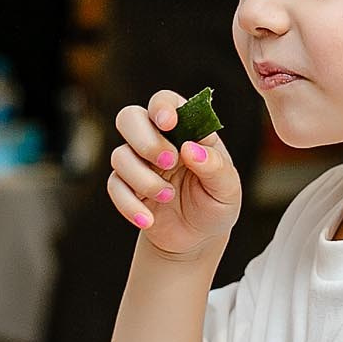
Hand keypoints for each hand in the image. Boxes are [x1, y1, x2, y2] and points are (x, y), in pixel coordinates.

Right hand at [108, 89, 242, 256]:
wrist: (198, 239)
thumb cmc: (216, 203)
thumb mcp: (228, 188)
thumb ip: (215, 167)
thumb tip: (191, 149)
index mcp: (185, 130)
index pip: (165, 102)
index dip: (162, 107)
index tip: (169, 123)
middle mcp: (157, 141)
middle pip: (129, 118)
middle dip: (145, 140)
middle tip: (169, 163)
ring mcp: (138, 163)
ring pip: (120, 155)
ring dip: (143, 178)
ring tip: (168, 197)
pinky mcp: (126, 188)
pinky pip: (115, 187)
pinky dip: (129, 205)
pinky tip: (148, 219)